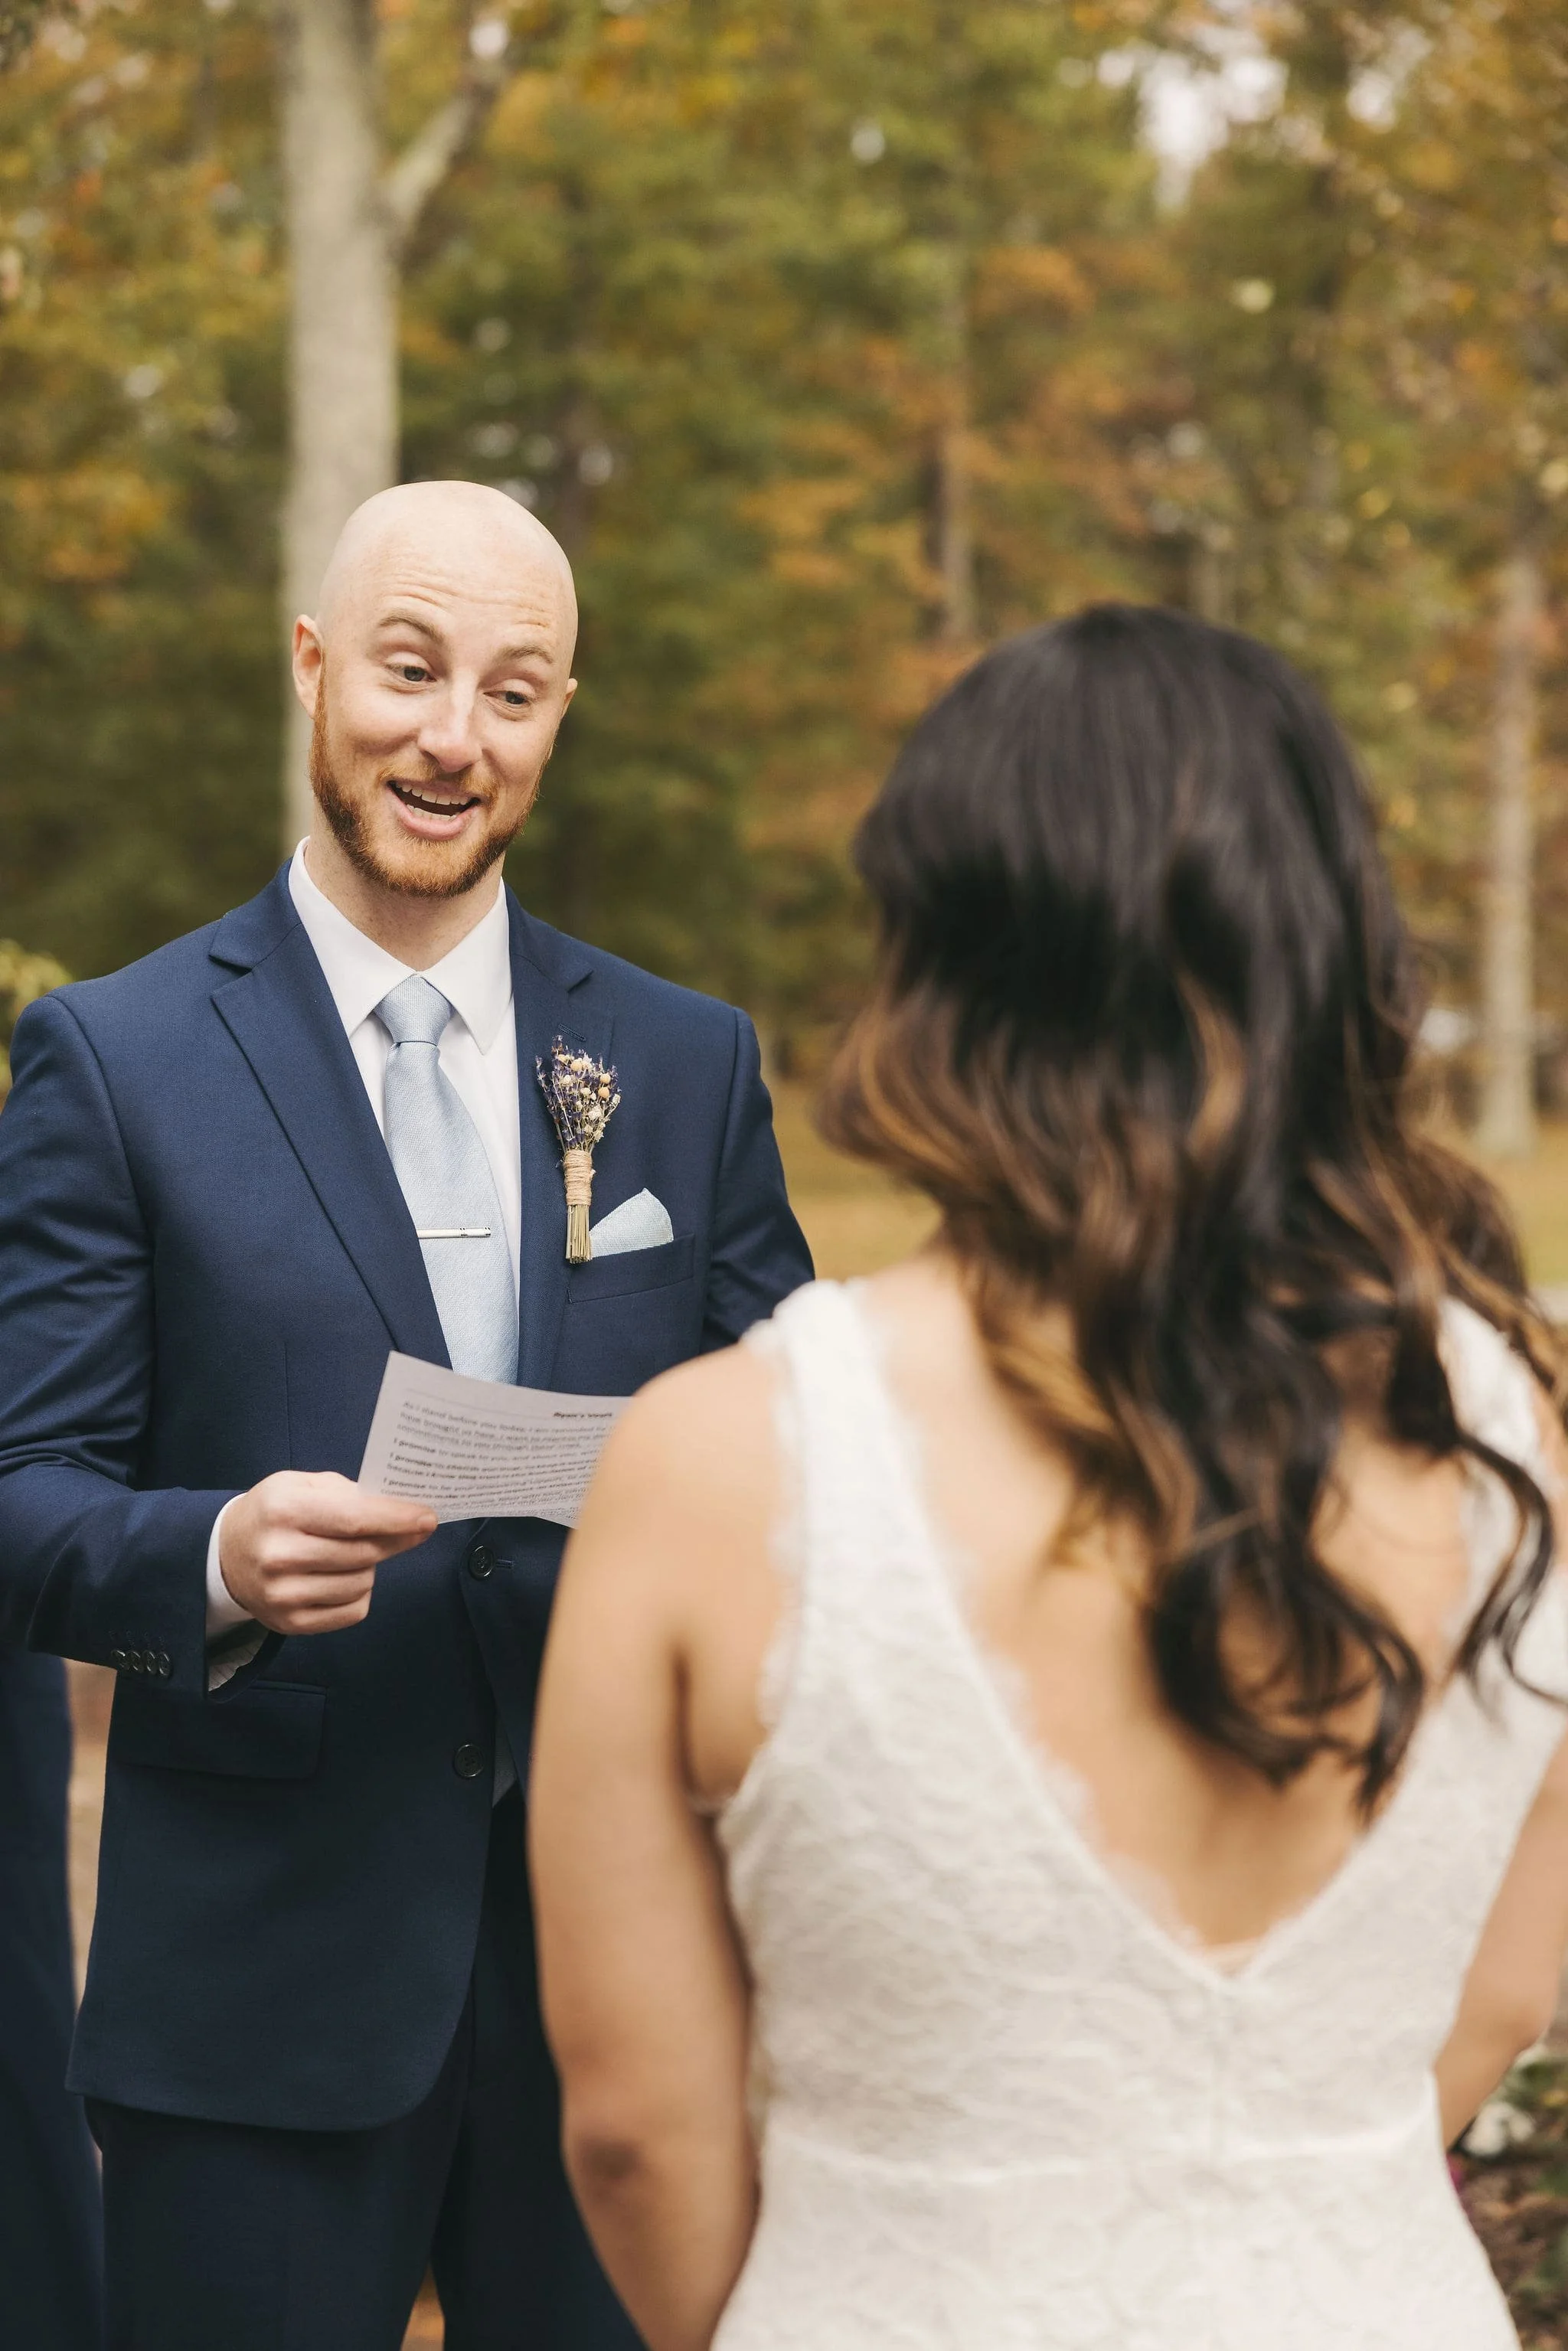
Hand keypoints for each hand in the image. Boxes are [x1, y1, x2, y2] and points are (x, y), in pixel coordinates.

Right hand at [218, 1472, 436, 1636]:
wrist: (226, 1554)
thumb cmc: (275, 1512)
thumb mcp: (303, 1485)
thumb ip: (351, 1494)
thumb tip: (404, 1514)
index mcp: (284, 1511)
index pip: (355, 1519)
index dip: (398, 1520)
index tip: (428, 1518)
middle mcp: (280, 1556)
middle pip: (363, 1553)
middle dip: (391, 1540)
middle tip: (403, 1530)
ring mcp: (283, 1595)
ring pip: (362, 1583)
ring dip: (369, 1566)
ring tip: (350, 1553)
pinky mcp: (289, 1623)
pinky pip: (353, 1611)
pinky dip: (359, 1593)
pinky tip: (342, 1577)